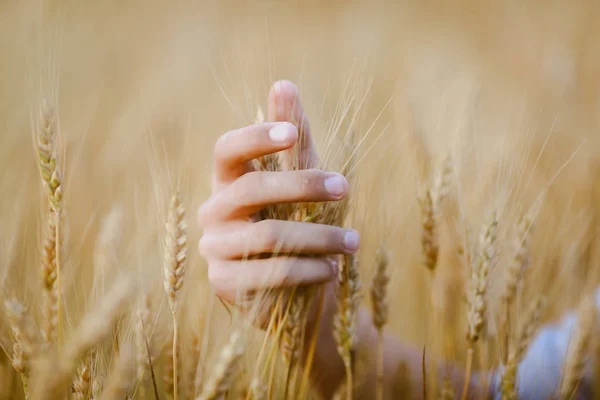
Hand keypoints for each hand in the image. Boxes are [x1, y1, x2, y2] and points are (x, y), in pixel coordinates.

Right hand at [197, 80, 359, 325]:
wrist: (300, 291)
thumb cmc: (302, 227)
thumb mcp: (302, 183)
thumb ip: (293, 139)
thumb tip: (282, 84)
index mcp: (229, 182)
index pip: (227, 150)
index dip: (254, 137)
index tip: (290, 133)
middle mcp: (214, 211)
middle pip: (251, 187)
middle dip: (303, 185)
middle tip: (345, 187)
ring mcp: (215, 249)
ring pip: (268, 234)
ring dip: (319, 236)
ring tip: (353, 241)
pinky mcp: (225, 284)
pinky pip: (272, 272)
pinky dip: (311, 269)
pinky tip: (333, 270)